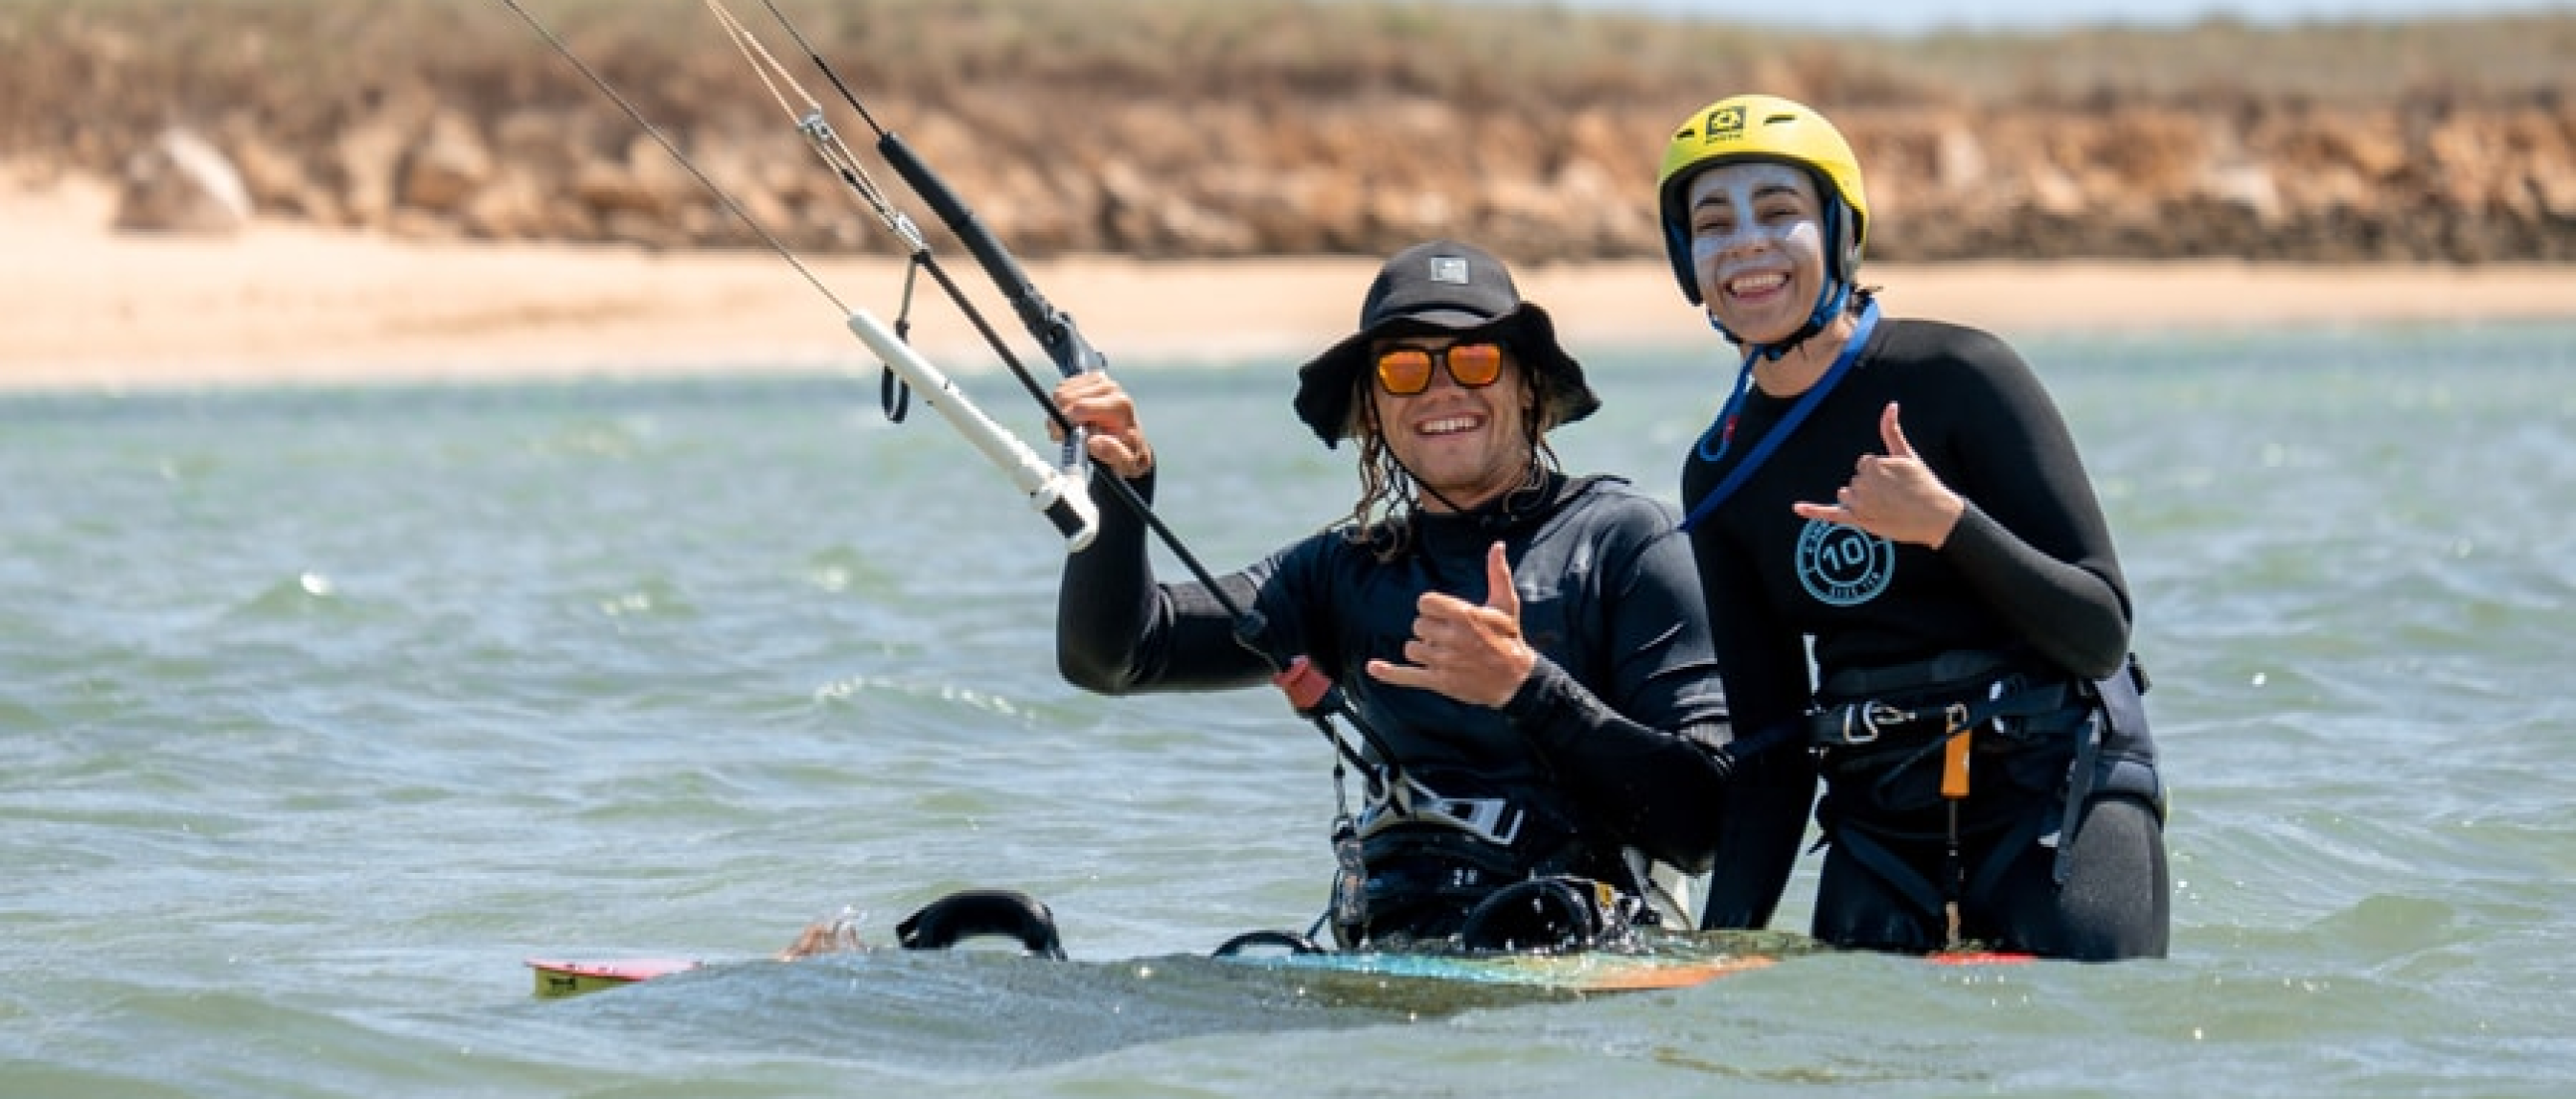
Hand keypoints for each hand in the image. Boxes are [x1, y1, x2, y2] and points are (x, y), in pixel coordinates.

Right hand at [1050, 372, 1153, 478]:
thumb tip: (1093, 442)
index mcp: (1119, 405)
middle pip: (1066, 397)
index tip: (1061, 436)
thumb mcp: (1126, 462)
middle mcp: (1111, 388)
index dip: (1064, 422)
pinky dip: (1062, 404)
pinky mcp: (1090, 378)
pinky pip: (1062, 387)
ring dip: (1060, 411)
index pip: (1079, 407)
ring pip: (1061, 391)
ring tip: (1072, 426)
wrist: (1131, 440)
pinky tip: (1074, 416)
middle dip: (1060, 418)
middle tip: (1065, 435)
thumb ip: (1113, 454)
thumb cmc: (1127, 452)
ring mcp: (1100, 380)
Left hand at [1365, 542, 1537, 707]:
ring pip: (1412, 648)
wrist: (1516, 680)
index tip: (1444, 614)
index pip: (1425, 603)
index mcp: (1464, 615)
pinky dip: (1388, 673)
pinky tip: (1372, 667)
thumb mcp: (1507, 604)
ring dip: (1422, 649)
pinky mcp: (1439, 682)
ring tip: (1443, 652)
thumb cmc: (1509, 639)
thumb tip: (1497, 545)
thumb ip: (1497, 574)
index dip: (1431, 607)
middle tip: (1450, 636)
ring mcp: (1443, 662)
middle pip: (1418, 625)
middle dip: (1430, 629)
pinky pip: (1406, 675)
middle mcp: (1451, 638)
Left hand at [1792, 401, 1963, 548]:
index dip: (1880, 473)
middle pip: (1854, 480)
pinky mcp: (1859, 521)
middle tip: (1895, 495)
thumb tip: (1891, 404)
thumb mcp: (1907, 454)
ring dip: (1860, 500)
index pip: (1862, 465)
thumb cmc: (1923, 483)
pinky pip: (1830, 514)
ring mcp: (1859, 503)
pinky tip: (1796, 507)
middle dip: (1870, 487)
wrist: (1936, 516)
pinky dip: (1812, 511)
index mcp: (1871, 464)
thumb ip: (1892, 430)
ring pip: (1846, 495)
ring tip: (1886, 506)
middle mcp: (1862, 484)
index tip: (1896, 480)